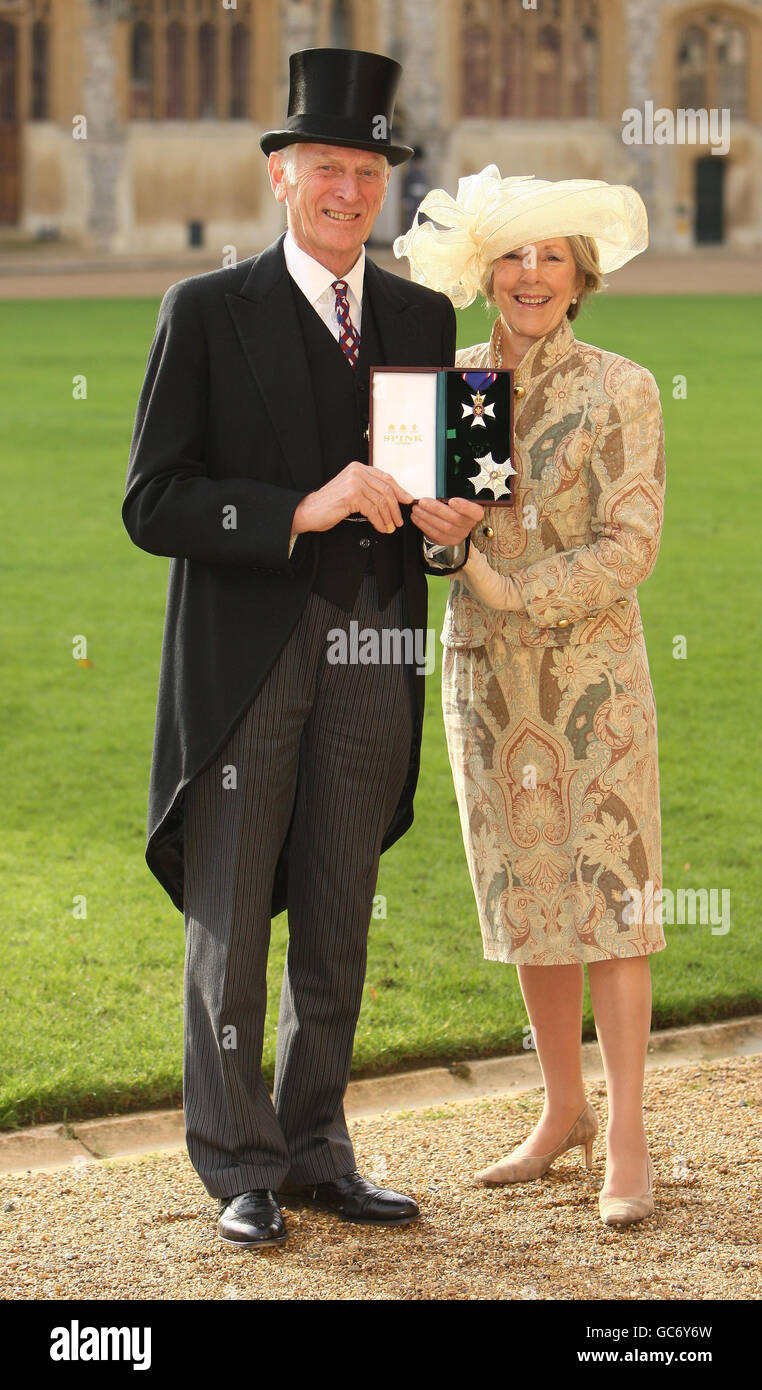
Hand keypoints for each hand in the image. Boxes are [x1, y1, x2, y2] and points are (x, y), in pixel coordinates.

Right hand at [291, 462, 413, 535]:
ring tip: (389, 527)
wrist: (309, 511)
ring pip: (381, 501)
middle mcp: (357, 472)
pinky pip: (373, 510)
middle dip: (395, 508)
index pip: (386, 477)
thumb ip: (368, 489)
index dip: (399, 490)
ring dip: (388, 517)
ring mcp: (354, 483)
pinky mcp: (351, 495)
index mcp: (358, 468)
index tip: (407, 500)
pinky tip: (380, 527)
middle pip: (386, 490)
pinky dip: (379, 521)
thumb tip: (391, 498)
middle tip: (398, 520)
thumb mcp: (351, 491)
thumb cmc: (329, 504)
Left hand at [410, 495, 484, 546]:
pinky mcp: (449, 540)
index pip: (475, 512)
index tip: (452, 500)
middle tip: (423, 502)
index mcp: (476, 512)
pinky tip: (417, 518)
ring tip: (417, 509)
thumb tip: (441, 488)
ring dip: (427, 517)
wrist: (452, 519)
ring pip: (443, 528)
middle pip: (454, 519)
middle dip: (436, 509)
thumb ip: (452, 493)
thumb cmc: (455, 505)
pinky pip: (436, 535)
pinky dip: (424, 525)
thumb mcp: (458, 495)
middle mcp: (469, 525)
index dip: (464, 507)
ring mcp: (459, 534)